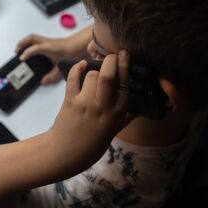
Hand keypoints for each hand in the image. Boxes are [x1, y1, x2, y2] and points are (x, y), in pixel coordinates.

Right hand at [16, 34, 73, 84]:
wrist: (78, 44)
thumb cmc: (71, 52)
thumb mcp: (61, 66)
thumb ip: (52, 76)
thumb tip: (43, 82)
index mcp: (49, 48)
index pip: (35, 48)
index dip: (27, 53)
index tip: (21, 58)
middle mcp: (47, 42)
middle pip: (31, 38)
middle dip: (21, 44)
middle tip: (16, 51)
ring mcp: (47, 41)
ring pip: (33, 38)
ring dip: (25, 42)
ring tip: (20, 49)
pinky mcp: (48, 42)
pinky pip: (36, 40)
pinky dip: (30, 44)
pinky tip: (30, 50)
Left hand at [49, 51, 134, 170]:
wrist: (67, 154)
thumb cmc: (92, 143)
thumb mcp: (114, 131)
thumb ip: (127, 118)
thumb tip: (141, 109)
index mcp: (117, 113)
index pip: (125, 85)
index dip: (125, 66)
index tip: (125, 53)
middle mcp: (103, 107)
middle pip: (108, 76)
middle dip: (110, 60)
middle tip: (111, 56)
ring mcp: (85, 104)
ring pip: (91, 75)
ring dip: (93, 71)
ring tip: (93, 75)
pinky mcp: (70, 102)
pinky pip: (73, 79)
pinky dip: (76, 68)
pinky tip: (80, 65)